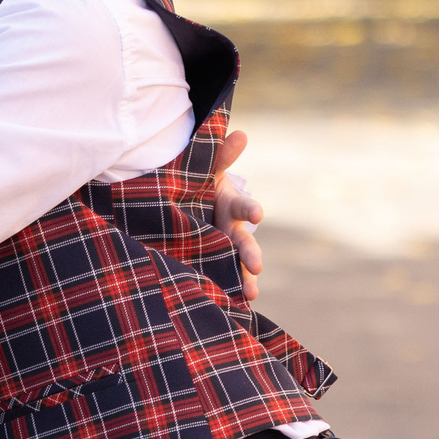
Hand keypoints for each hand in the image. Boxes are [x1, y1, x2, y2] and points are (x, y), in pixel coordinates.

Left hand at [212, 127, 263, 304]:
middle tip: (257, 268)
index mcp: (230, 206)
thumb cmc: (197, 183)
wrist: (180, 201)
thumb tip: (241, 133)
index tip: (257, 214)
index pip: (244, 207)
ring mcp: (218, 247)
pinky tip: (223, 305)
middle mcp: (229, 229)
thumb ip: (221, 155)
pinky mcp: (205, 262)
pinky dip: (220, 290)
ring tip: (249, 296)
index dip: (250, 209)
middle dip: (250, 254)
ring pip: (234, 266)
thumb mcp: (206, 168)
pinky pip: (215, 277)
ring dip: (243, 280)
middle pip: (243, 243)